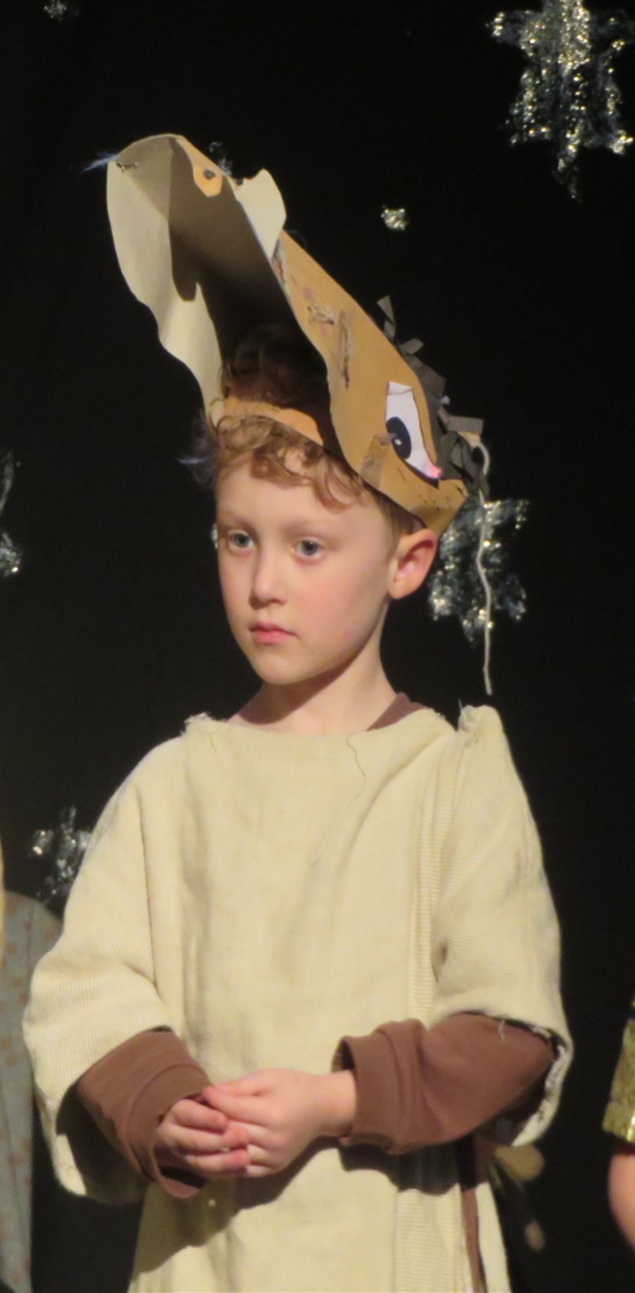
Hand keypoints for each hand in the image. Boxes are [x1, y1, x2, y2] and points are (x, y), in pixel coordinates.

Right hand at [154, 1095, 249, 1177]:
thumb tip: (222, 1091)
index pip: (188, 1114)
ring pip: (201, 1163)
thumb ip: (219, 1092)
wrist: (186, 1124)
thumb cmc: (207, 1101)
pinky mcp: (193, 1170)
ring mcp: (181, 1156)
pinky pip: (208, 1175)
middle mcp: (173, 1136)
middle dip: (219, 1141)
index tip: (224, 1119)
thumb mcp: (211, 1092)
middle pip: (194, 1141)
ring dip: (224, 1161)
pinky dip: (225, 1173)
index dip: (206, 1118)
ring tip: (245, 1157)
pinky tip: (242, 1168)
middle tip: (243, 1136)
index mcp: (176, 1111)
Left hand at [203, 1068, 355, 1177]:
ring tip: (200, 1134)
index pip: (233, 1110)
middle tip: (193, 1114)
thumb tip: (211, 1092)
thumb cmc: (294, 1087)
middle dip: (210, 1123)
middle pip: (231, 1133)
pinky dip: (228, 1162)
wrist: (322, 1109)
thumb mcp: (268, 1078)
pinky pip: (244, 1169)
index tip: (202, 1093)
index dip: (215, 1100)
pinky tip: (216, 1152)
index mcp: (271, 1114)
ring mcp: (273, 1158)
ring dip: (216, 1146)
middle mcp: (272, 1140)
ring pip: (234, 1154)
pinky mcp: (274, 1168)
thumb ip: (240, 1087)